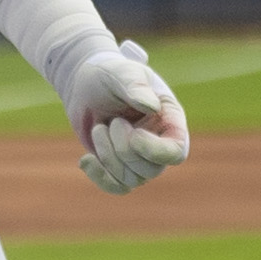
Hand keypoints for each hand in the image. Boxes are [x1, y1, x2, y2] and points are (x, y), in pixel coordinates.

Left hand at [64, 39, 188, 194]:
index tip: (134, 136)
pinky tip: (86, 160)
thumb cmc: (110, 74)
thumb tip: (152, 106)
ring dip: (108, 156)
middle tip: (112, 122)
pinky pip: (117, 187)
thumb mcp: (122, 72)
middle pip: (151, 169)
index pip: (176, 151)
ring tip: (99, 129)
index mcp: (170, 120)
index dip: (156, 151)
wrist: (84, 84)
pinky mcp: (119, 167)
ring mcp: (139, 158)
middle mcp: (159, 143)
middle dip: (124, 149)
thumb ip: (136, 86)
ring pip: (131, 179)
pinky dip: (100, 176)